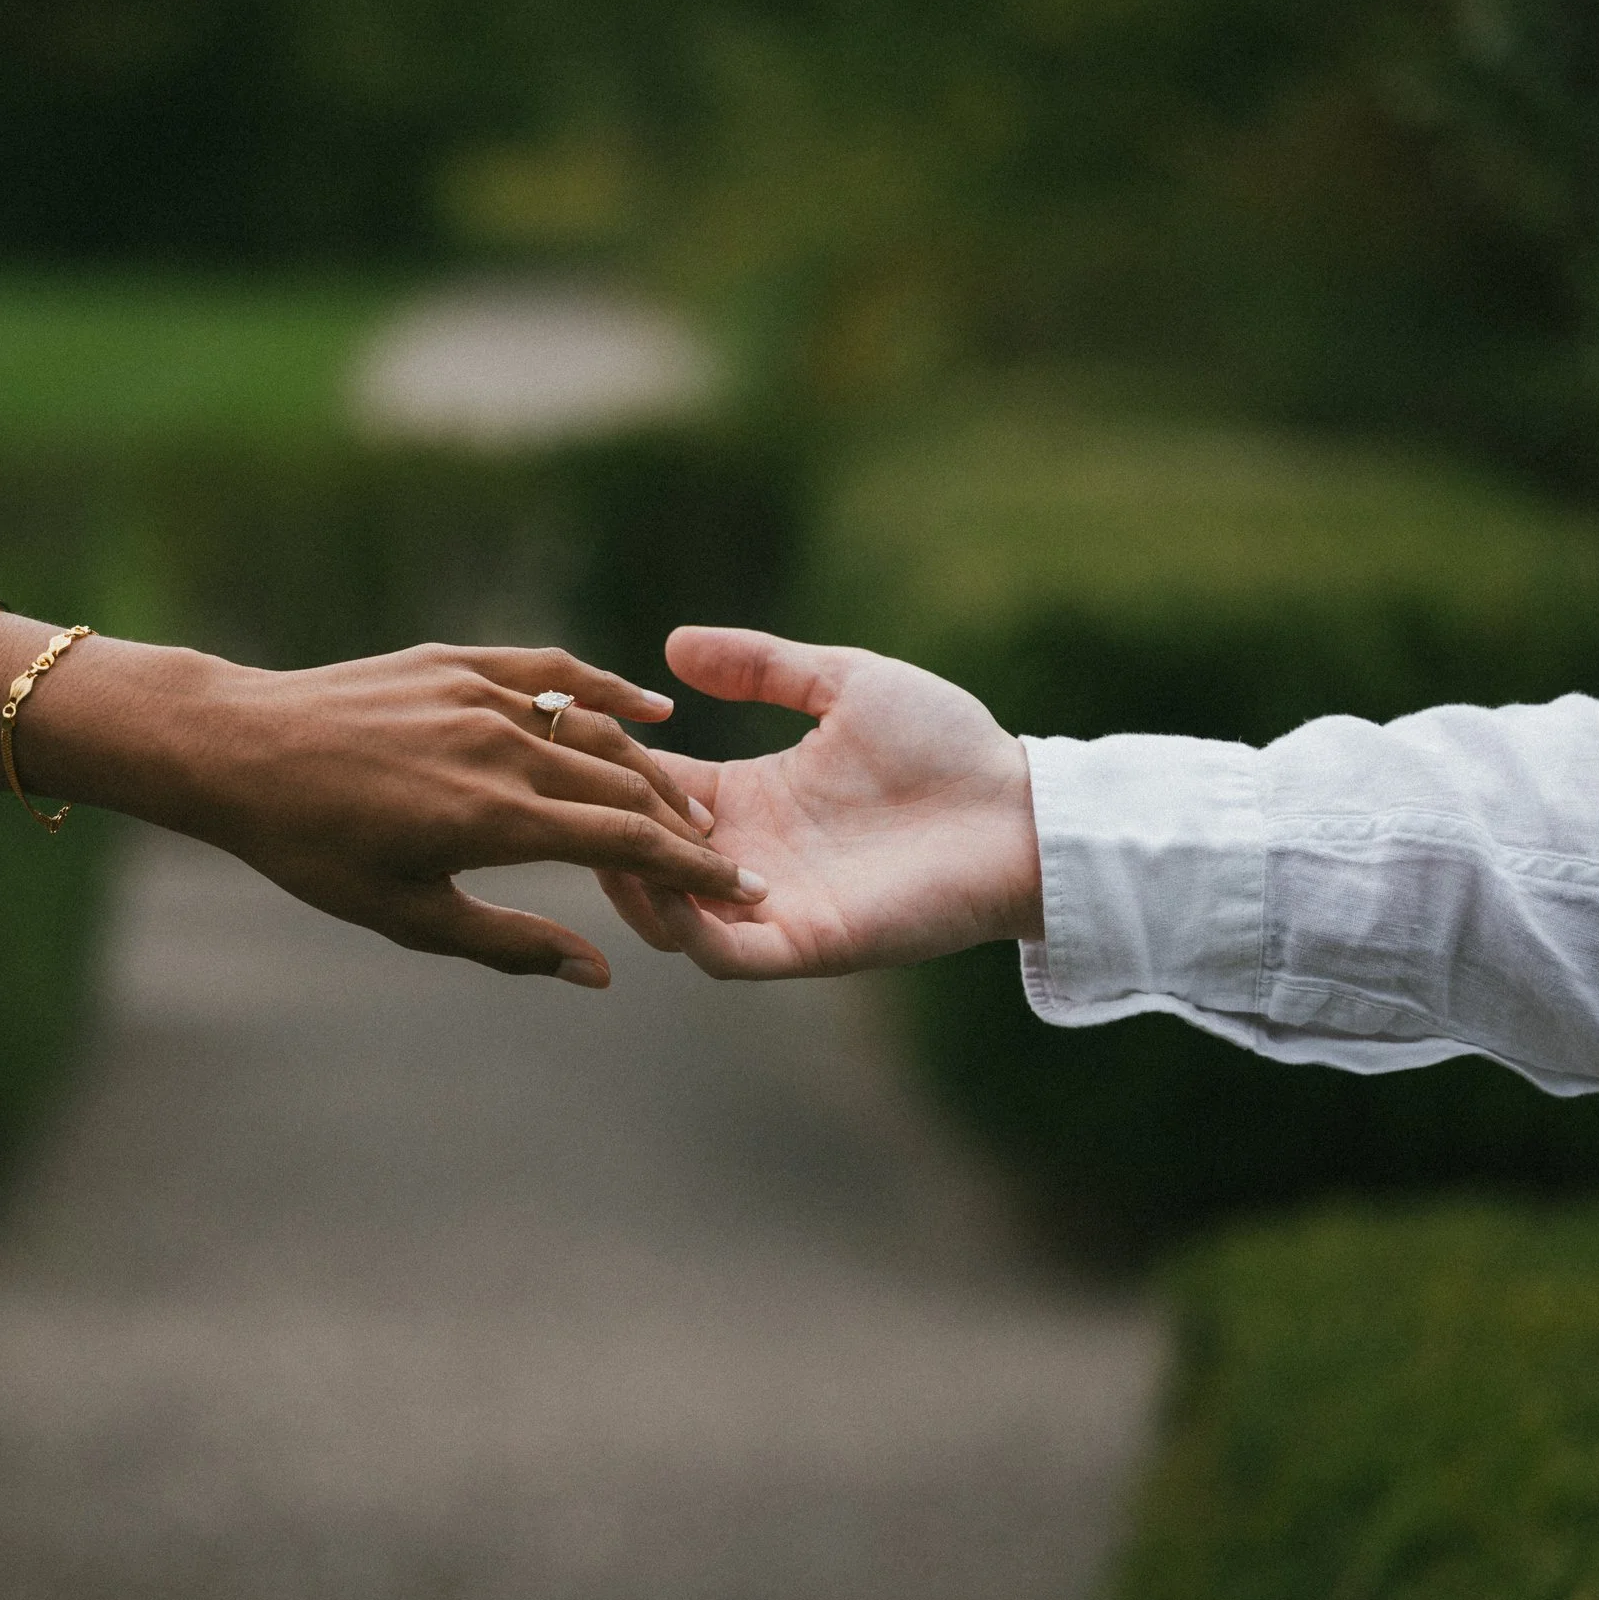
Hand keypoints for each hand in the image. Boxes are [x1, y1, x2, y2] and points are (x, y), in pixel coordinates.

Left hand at [45, 640, 764, 987]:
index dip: (693, 871)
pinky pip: (554, 671)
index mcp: (494, 817)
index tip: (741, 892)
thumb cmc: (313, 847)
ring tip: (688, 807)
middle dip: (686, 827)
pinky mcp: (458, 661)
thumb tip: (601, 972)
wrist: (237, 750)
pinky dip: (607, 690)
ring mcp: (482, 695)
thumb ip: (510, 942)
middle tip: (728, 859)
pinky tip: (650, 708)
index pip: (625, 845)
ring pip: (598, 729)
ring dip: (653, 769)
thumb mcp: (408, 915)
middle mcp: (501, 747)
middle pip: (627, 785)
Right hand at [596, 627, 1039, 978]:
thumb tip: (673, 645)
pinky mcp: (807, 942)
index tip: (581, 732)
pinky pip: (721, 954)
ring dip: (631, 879)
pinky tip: (668, 880)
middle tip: (577, 791)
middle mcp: (750, 854)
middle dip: (604, 825)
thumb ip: (763, 667)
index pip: (651, 788)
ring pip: (665, 915)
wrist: (1022, 812)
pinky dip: (685, 926)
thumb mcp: (844, 683)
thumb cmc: (948, 747)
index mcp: (752, 796)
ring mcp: (773, 904)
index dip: (612, 765)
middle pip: (641, 854)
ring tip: (612, 836)